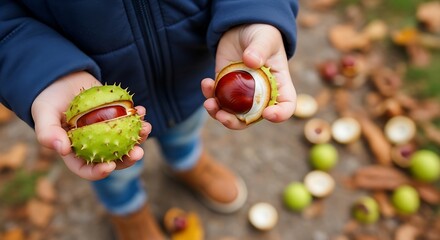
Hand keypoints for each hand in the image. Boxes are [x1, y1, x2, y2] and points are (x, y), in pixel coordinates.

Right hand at [31, 71, 150, 180]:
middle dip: (128, 159)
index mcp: (75, 152)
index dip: (99, 172)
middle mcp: (94, 146)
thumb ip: (47, 131)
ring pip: (126, 141)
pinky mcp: (117, 118)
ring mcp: (107, 132)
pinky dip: (137, 117)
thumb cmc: (50, 98)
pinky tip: (141, 110)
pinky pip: (130, 121)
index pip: (87, 169)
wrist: (63, 78)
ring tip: (146, 128)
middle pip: (113, 159)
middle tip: (139, 152)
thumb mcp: (43, 112)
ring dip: (139, 137)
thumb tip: (61, 150)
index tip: (110, 166)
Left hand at [201, 24, 296, 129]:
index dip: (280, 114)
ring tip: (209, 103)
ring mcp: (242, 93)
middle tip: (223, 116)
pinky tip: (206, 83)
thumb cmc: (261, 32)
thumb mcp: (265, 37)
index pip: (286, 106)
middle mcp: (261, 93)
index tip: (268, 114)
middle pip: (253, 118)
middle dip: (236, 122)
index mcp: (279, 84)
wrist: (241, 27)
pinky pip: (217, 98)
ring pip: (232, 114)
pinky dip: (209, 95)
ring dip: (218, 114)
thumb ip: (260, 49)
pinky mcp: (225, 87)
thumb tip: (251, 61)